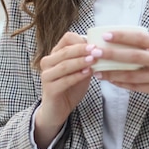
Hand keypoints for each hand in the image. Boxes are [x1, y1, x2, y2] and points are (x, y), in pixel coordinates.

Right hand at [35, 32, 97, 148]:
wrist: (59, 109)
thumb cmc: (72, 86)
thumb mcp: (81, 69)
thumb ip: (88, 59)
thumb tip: (102, 48)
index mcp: (56, 54)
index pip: (66, 39)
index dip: (81, 40)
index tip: (95, 44)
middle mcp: (48, 62)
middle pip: (65, 51)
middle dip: (82, 50)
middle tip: (96, 50)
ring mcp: (46, 76)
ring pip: (64, 65)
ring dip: (80, 62)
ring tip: (93, 61)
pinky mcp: (49, 89)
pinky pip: (64, 81)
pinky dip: (77, 76)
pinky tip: (88, 74)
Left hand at [93, 30, 148, 113]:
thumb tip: (124, 40)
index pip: (141, 38)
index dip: (123, 36)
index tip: (106, 35)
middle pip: (134, 56)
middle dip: (112, 54)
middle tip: (96, 52)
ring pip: (133, 75)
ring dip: (113, 73)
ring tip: (97, 70)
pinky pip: (137, 87)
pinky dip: (122, 84)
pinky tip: (111, 81)